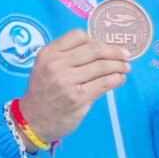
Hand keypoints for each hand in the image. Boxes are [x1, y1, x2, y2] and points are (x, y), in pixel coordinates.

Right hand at [18, 29, 131, 145]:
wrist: (32, 121)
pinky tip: (120, 79)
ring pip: (102, 66)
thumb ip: (67, 56)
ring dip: (119, 65)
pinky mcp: (78, 98)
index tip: (106, 47)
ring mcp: (67, 82)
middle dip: (114, 51)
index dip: (96, 40)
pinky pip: (104, 83)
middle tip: (125, 55)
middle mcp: (56, 65)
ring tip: (126, 67)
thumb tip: (101, 49)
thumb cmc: (43, 93)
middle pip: (94, 49)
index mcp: (48, 53)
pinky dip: (116, 79)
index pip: (78, 36)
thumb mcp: (45, 67)